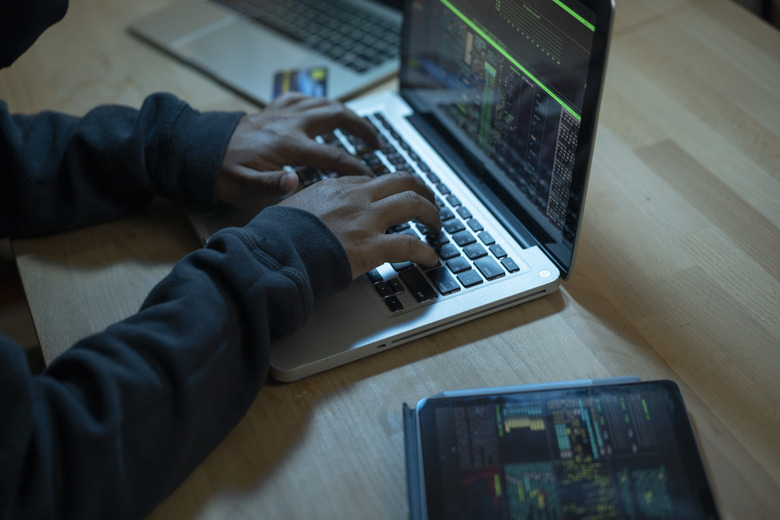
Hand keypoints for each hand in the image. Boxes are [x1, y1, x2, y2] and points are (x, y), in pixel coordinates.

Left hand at [216, 93, 379, 205]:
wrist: (197, 151)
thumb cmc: (221, 172)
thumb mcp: (243, 186)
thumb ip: (271, 185)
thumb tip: (296, 182)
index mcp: (287, 145)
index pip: (332, 154)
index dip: (355, 165)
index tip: (371, 175)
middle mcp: (289, 124)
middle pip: (336, 116)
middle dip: (361, 128)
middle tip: (376, 143)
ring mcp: (282, 114)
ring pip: (323, 103)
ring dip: (346, 113)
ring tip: (360, 128)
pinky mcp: (272, 110)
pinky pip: (302, 98)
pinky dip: (318, 102)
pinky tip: (325, 110)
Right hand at [280, 171, 441, 278]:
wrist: (273, 252)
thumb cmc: (276, 235)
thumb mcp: (290, 208)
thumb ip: (308, 207)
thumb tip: (309, 215)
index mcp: (336, 187)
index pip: (372, 181)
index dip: (388, 190)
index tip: (393, 199)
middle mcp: (356, 197)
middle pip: (402, 180)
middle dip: (421, 190)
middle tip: (428, 203)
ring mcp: (366, 220)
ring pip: (413, 203)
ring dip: (431, 213)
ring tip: (436, 225)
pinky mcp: (371, 247)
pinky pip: (409, 244)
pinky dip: (425, 251)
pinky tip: (430, 258)